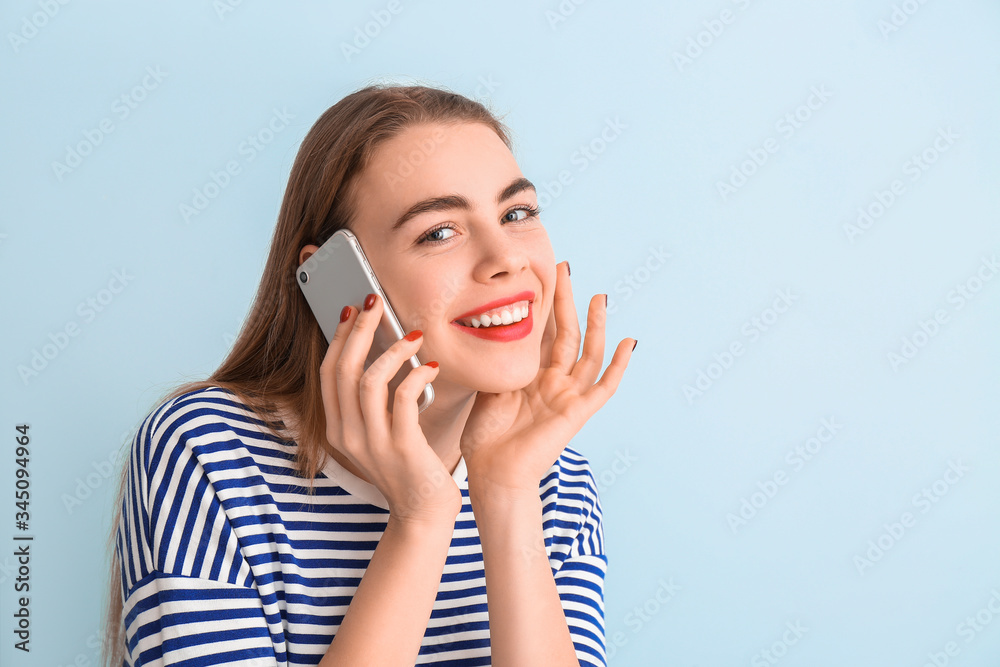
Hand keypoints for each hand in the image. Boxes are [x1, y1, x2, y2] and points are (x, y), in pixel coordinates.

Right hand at [319, 293, 462, 524]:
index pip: (328, 373)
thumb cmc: (407, 467)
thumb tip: (380, 353)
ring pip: (370, 380)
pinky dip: (417, 375)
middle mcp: (348, 435)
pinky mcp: (403, 447)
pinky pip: (404, 398)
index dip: (338, 338)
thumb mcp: (378, 433)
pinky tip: (431, 366)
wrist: (423, 514)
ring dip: (392, 350)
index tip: (351, 311)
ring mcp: (373, 443)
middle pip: (344, 369)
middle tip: (376, 304)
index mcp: (338, 429)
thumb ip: (373, 402)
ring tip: (414, 335)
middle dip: (359, 330)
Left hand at [459, 261, 634, 497]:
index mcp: (531, 378)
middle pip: (565, 334)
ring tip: (599, 296)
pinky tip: (630, 343)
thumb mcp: (488, 389)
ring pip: (588, 353)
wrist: (492, 473)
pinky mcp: (577, 413)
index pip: (542, 334)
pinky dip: (619, 366)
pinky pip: (604, 387)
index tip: (544, 276)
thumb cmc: (486, 440)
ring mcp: (567, 397)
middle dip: (566, 302)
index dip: (544, 306)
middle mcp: (553, 384)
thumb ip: (499, 364)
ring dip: (595, 325)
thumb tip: (494, 334)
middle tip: (566, 268)